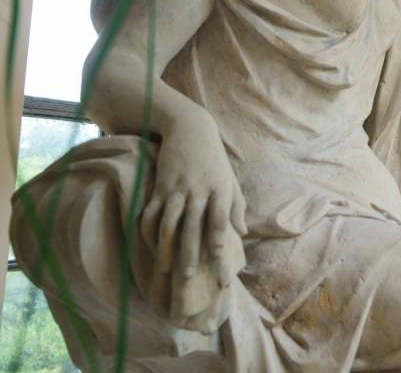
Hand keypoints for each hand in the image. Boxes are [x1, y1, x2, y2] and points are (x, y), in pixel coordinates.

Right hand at [141, 117, 246, 286]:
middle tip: (188, 280)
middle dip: (190, 254)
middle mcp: (199, 191)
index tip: (219, 265)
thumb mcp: (231, 181)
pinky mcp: (159, 186)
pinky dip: (148, 232)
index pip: (220, 222)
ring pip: (169, 223)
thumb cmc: (215, 160)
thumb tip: (242, 232)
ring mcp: (177, 189)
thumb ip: (237, 207)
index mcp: (220, 191)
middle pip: (193, 228)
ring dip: (166, 248)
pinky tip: (150, 248)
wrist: (191, 129)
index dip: (219, 244)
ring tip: (166, 270)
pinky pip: (150, 213)